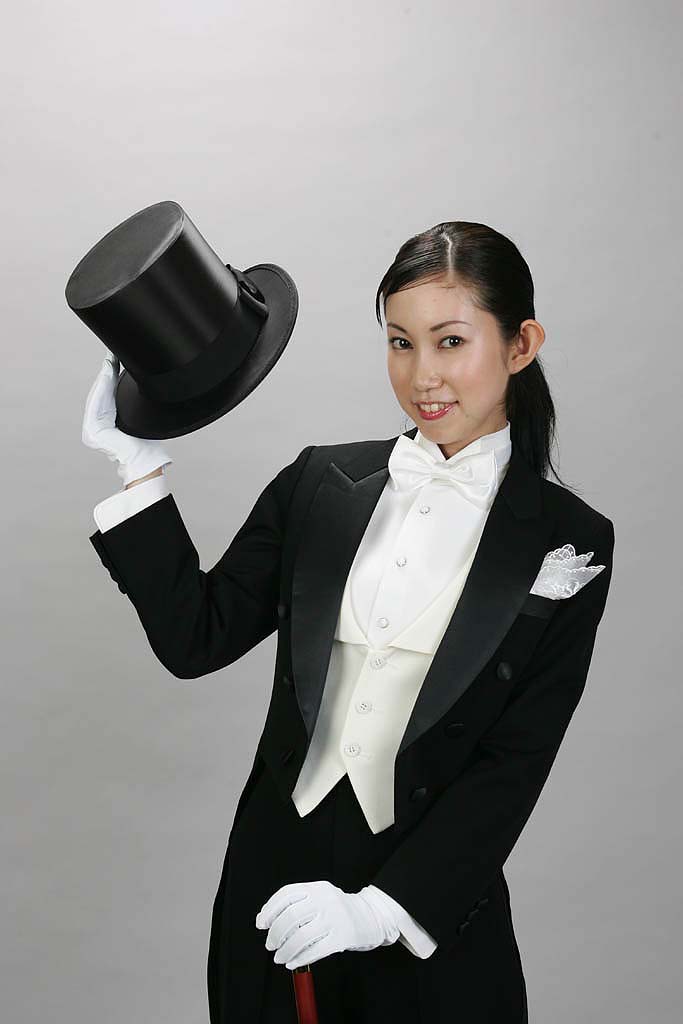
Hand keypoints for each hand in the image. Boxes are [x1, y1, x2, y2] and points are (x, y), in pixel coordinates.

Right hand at [82, 352, 172, 485]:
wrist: (144, 460)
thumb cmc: (146, 442)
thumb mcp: (137, 418)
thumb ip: (131, 405)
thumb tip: (140, 382)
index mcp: (107, 424)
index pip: (107, 397)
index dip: (110, 378)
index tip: (115, 359)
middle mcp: (97, 427)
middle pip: (101, 395)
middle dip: (106, 375)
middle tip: (112, 355)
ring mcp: (91, 431)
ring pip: (98, 397)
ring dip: (103, 378)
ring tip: (109, 361)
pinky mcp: (92, 432)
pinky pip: (95, 405)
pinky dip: (101, 389)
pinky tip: (106, 373)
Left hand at [255, 880, 398, 970]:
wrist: (370, 917)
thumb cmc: (337, 909)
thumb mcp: (319, 897)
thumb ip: (295, 904)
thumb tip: (264, 918)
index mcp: (317, 888)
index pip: (287, 894)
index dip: (270, 909)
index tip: (261, 923)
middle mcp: (326, 900)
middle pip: (291, 916)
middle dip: (275, 933)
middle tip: (270, 944)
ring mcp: (335, 919)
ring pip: (301, 937)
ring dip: (285, 950)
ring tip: (279, 957)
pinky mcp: (342, 938)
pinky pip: (315, 951)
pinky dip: (299, 959)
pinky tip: (292, 962)